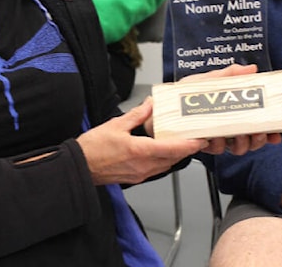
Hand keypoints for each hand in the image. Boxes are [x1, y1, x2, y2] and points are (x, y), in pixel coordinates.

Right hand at [77, 98, 206, 184]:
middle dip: (187, 149)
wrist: (80, 167)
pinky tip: (162, 151)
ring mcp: (140, 174)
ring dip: (176, 155)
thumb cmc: (93, 148)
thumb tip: (150, 104)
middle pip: (173, 158)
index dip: (190, 145)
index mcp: (140, 151)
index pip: (172, 149)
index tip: (201, 140)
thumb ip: (137, 115)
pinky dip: (164, 160)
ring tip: (182, 143)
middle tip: (197, 139)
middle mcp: (143, 166)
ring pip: (166, 165)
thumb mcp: (115, 125)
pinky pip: (156, 169)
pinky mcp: (136, 178)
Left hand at [178, 64, 281, 155]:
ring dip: (241, 143)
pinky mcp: (201, 144)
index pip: (257, 125)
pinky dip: (217, 144)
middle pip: (251, 140)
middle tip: (259, 132)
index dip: (270, 132)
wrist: (160, 106)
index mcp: (232, 113)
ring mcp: (215, 137)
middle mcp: (227, 128)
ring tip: (239, 134)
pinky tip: (215, 137)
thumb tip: (251, 69)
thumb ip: (229, 74)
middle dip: (259, 140)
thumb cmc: (183, 94)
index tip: (277, 132)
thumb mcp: (208, 79)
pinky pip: (214, 149)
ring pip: (237, 148)